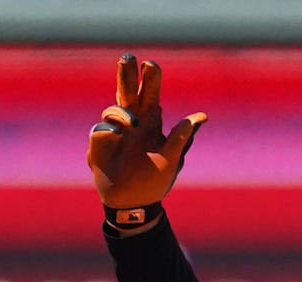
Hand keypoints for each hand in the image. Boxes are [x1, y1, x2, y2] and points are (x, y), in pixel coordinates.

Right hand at [87, 54, 206, 214]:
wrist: (135, 203)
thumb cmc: (156, 180)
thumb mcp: (173, 158)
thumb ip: (183, 137)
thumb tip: (202, 116)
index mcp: (152, 122)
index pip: (151, 94)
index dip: (151, 79)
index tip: (151, 64)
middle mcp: (132, 122)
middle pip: (128, 92)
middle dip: (127, 74)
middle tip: (128, 58)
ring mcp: (115, 131)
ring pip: (113, 108)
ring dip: (122, 112)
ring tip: (134, 124)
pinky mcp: (99, 144)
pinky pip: (100, 130)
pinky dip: (108, 130)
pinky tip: (117, 136)